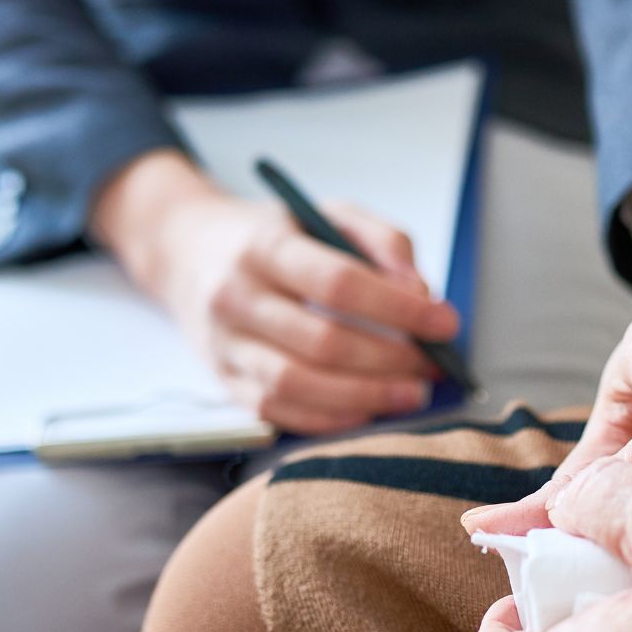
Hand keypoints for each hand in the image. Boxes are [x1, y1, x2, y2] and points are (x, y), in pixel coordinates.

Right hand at [93, 151, 459, 433]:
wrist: (186, 251)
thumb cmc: (273, 234)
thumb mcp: (327, 213)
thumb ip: (382, 241)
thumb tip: (420, 291)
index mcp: (265, 246)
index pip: (339, 283)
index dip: (399, 309)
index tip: (445, 323)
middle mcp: (236, 296)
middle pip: (322, 341)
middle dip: (390, 360)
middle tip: (433, 365)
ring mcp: (224, 344)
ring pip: (298, 385)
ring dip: (365, 397)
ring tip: (410, 393)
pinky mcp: (223, 380)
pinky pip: (278, 412)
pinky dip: (330, 418)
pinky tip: (368, 409)